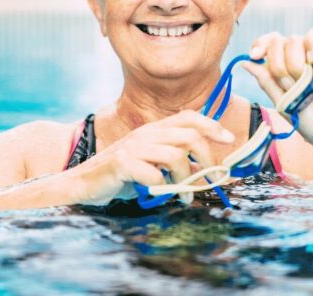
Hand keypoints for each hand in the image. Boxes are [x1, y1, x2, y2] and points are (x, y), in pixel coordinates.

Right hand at [70, 110, 234, 205]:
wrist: (83, 182)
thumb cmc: (121, 175)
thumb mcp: (150, 160)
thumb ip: (172, 157)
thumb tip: (203, 167)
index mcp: (154, 129)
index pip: (189, 117)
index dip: (211, 125)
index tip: (229, 139)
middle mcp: (146, 133)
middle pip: (189, 136)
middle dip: (206, 159)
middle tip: (208, 179)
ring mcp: (134, 146)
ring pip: (175, 157)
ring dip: (185, 180)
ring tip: (184, 196)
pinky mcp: (123, 163)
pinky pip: (154, 175)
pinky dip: (161, 188)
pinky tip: (157, 194)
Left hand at [242, 23, 312, 155]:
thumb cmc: (312, 120)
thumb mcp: (282, 102)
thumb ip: (265, 81)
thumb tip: (245, 62)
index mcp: (283, 66)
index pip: (266, 43)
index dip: (259, 45)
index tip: (255, 56)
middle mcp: (298, 56)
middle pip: (276, 41)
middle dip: (276, 64)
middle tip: (288, 84)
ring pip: (293, 39)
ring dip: (293, 63)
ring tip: (305, 82)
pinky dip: (312, 42)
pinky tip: (312, 60)